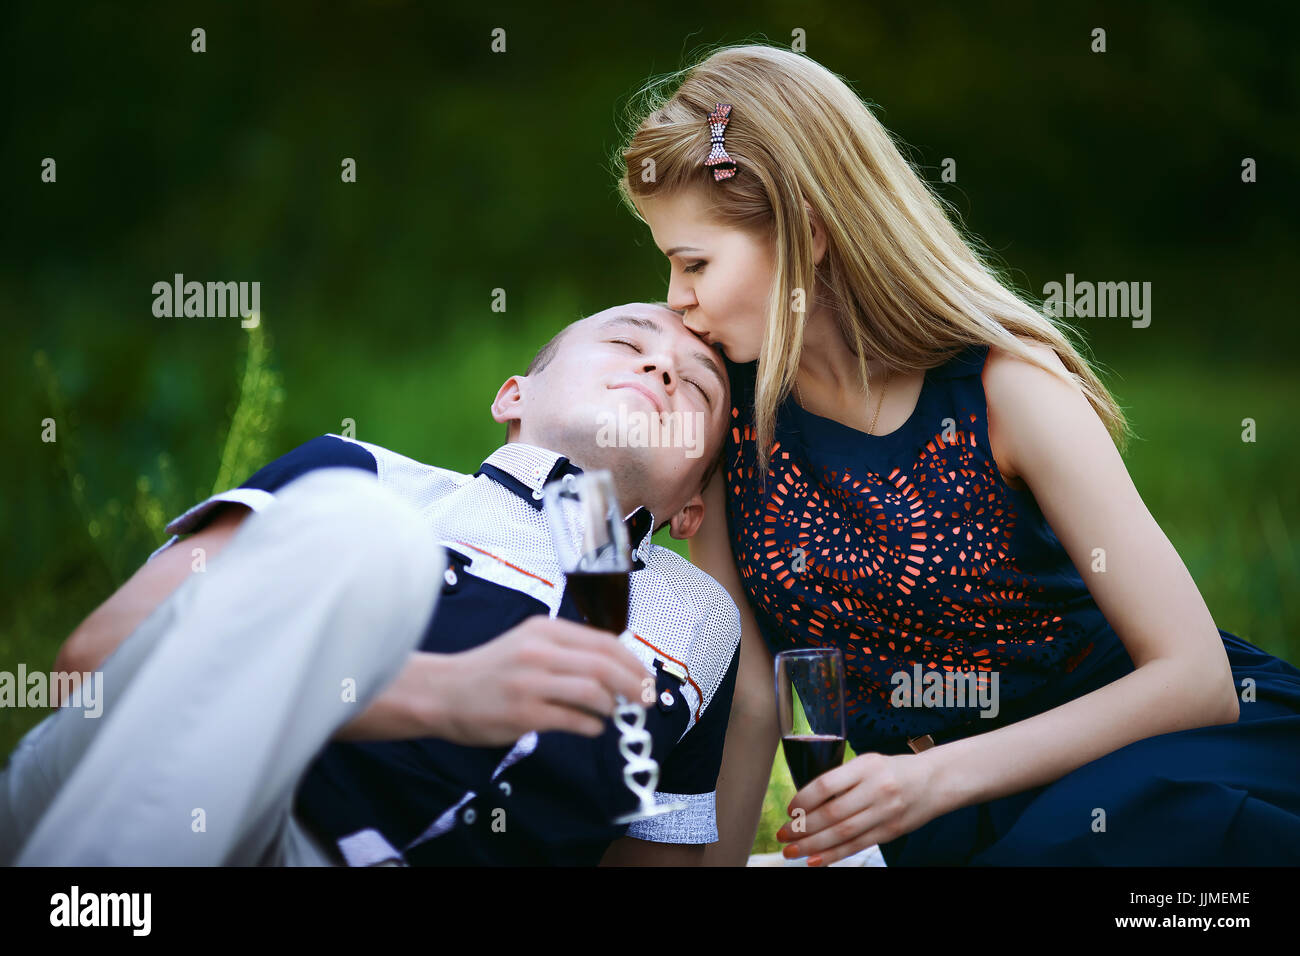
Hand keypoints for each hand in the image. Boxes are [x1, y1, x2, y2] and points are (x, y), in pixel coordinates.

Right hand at [419, 615, 648, 746]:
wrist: (442, 691)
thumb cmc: (490, 670)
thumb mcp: (528, 643)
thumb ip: (567, 651)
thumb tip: (617, 670)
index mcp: (544, 630)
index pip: (604, 642)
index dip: (632, 662)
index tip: (646, 678)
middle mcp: (539, 651)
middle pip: (604, 665)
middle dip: (634, 684)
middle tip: (646, 700)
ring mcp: (531, 683)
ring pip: (593, 692)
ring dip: (612, 706)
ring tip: (611, 714)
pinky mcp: (524, 714)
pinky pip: (574, 720)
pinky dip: (592, 726)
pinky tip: (591, 727)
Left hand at [775, 751, 946, 865]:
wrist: (936, 780)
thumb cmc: (893, 770)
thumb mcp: (867, 762)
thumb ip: (842, 779)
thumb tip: (806, 801)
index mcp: (866, 766)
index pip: (826, 784)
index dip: (804, 800)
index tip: (789, 810)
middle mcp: (876, 789)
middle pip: (832, 813)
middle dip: (803, 827)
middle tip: (782, 835)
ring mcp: (885, 812)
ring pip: (843, 833)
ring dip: (813, 845)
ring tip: (791, 852)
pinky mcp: (890, 831)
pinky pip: (858, 846)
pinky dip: (834, 855)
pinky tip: (815, 860)